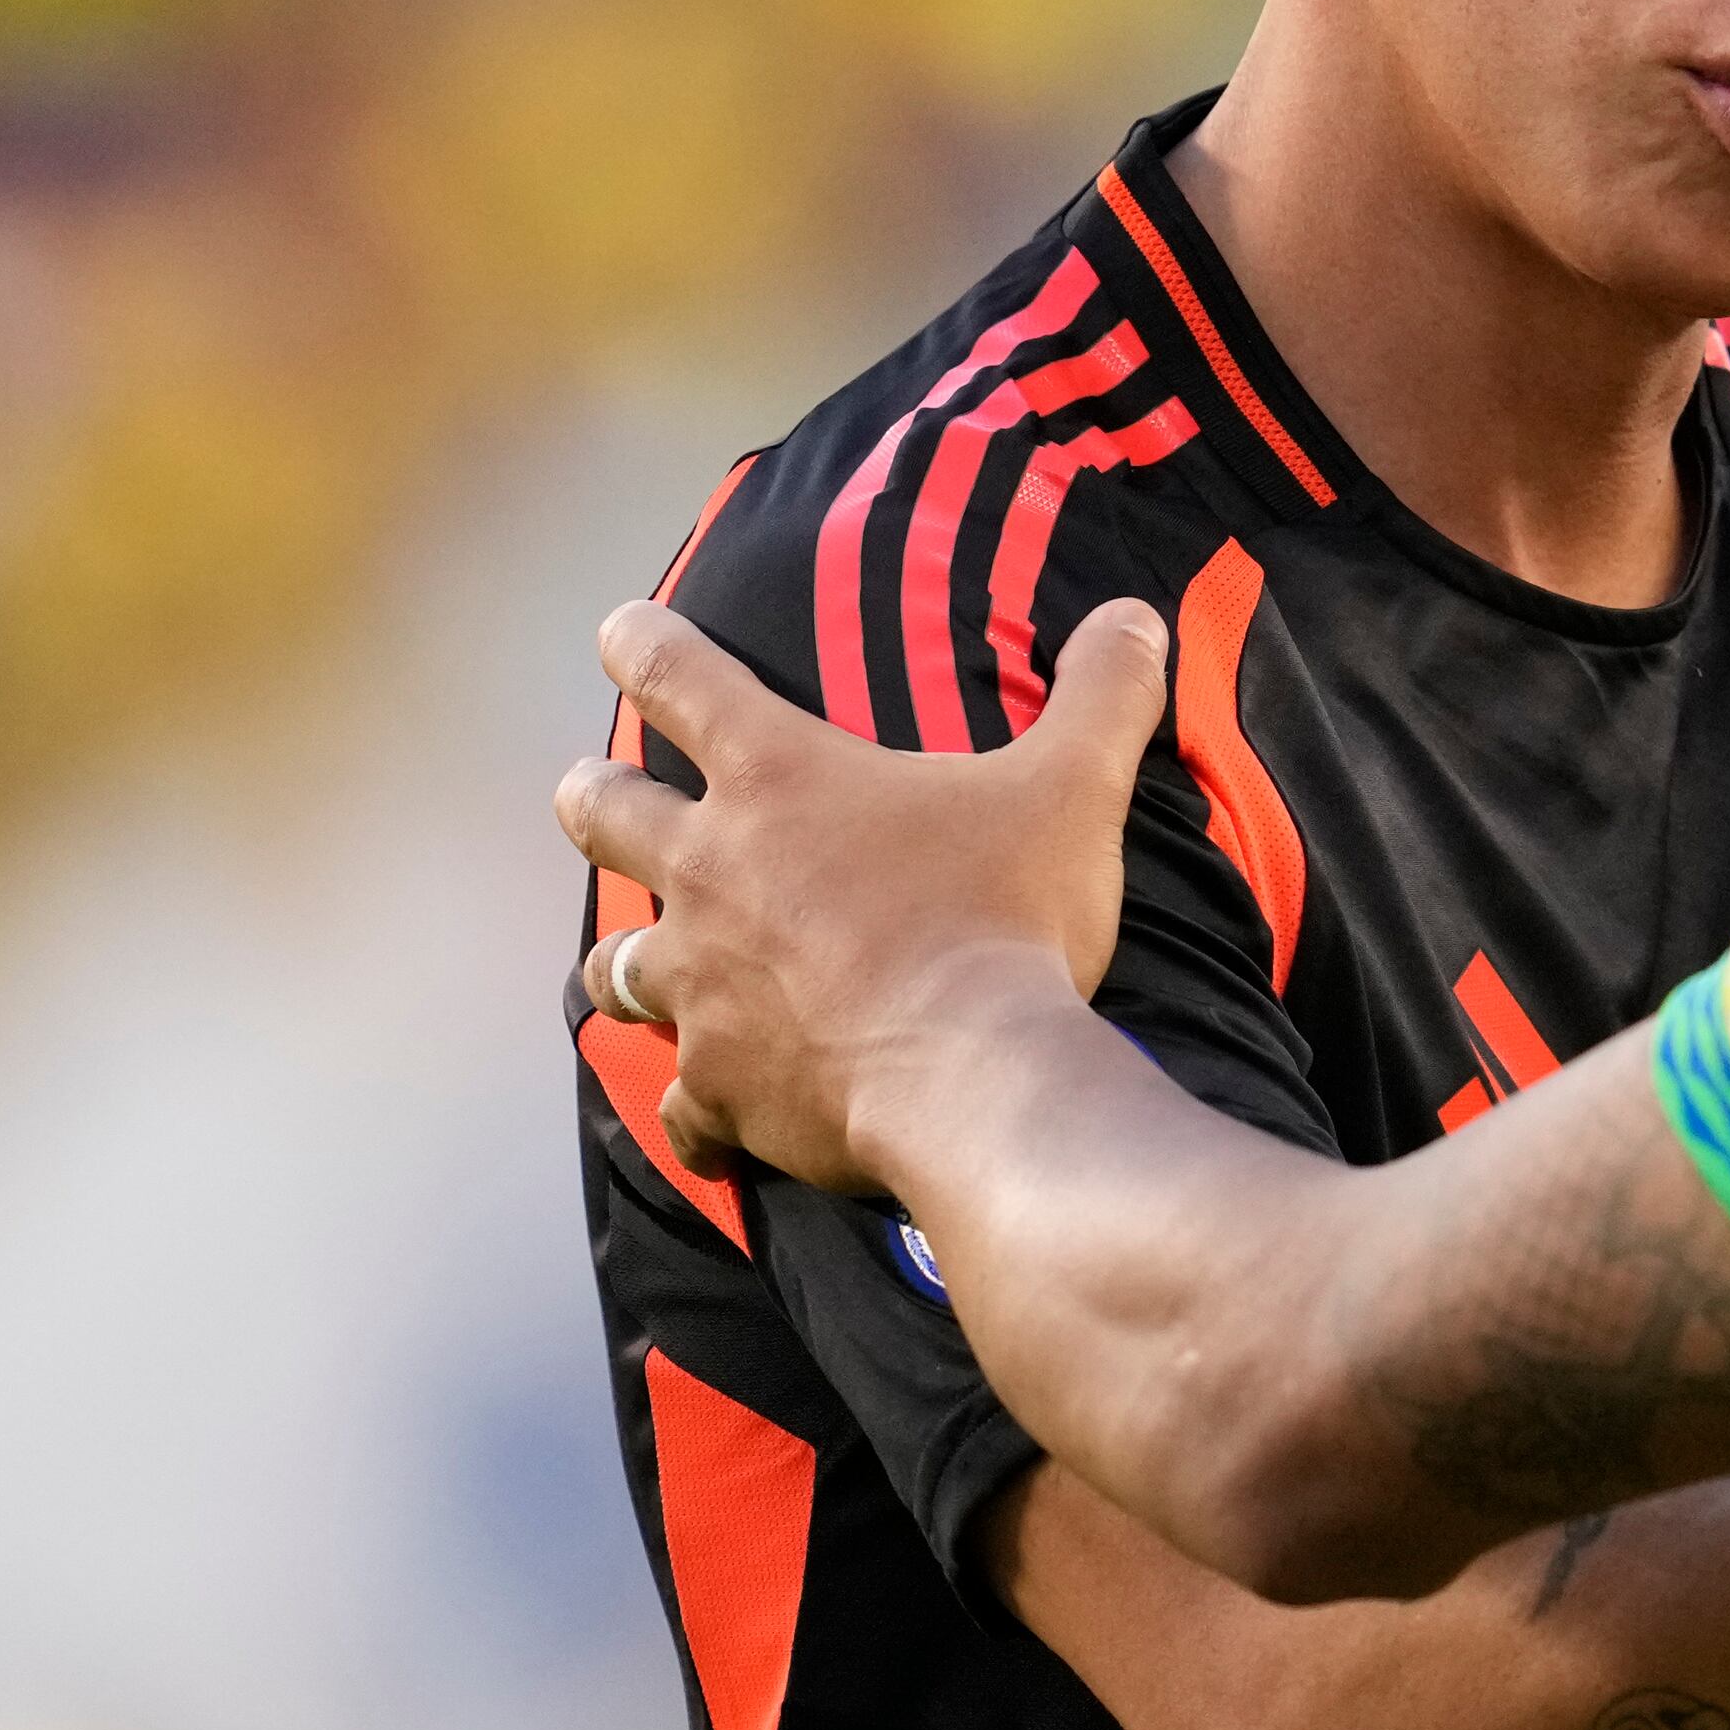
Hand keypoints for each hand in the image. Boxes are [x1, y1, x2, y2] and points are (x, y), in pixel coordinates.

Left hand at [555, 595, 1168, 1189]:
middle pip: (605, 813)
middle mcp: (711, 873)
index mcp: (779, 780)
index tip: (621, 631)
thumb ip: (1102, 694)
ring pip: (616, 964)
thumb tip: (1137, 616)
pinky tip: (716, 1113)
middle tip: (593, 791)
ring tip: (636, 964)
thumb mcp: (1073, 787)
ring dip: (628, 957)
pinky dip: (699, 1103)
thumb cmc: (1007, 916)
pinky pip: (684, 1100)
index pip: (680, 680)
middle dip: (596, 797)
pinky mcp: (720, 1084)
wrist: (973, 1075)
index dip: (642, 644)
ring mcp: (701, 987)